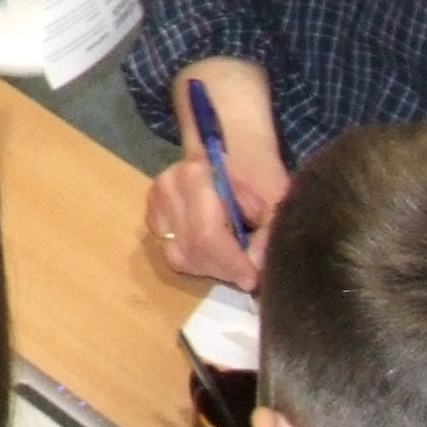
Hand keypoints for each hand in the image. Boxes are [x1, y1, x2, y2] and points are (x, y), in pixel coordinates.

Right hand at [148, 62, 284, 290]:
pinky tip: (214, 251)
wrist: (237, 147)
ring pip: (178, 256)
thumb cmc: (259, 172)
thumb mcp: (275, 199)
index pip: (207, 235)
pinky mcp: (151, 214)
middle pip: (192, 250)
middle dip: (223, 269)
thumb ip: (268, 233)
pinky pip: (170, 252)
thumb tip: (257, 266)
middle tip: (248, 273)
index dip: (231, 263)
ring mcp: (155, 201)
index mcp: (195, 175)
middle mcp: (167, 187)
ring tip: (233, 261)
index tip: (253, 279)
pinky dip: (194, 260)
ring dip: (209, 267)